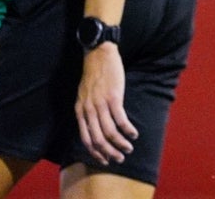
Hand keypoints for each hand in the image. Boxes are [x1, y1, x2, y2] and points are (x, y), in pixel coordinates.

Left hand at [75, 44, 137, 164]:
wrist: (98, 55)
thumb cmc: (93, 74)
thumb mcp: (84, 95)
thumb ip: (87, 110)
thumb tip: (95, 125)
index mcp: (80, 111)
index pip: (86, 139)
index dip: (96, 153)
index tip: (105, 160)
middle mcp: (88, 111)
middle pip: (98, 139)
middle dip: (109, 152)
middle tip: (120, 158)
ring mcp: (100, 105)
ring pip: (110, 132)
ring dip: (120, 143)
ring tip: (129, 148)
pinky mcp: (114, 97)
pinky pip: (120, 119)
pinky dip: (128, 130)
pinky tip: (134, 133)